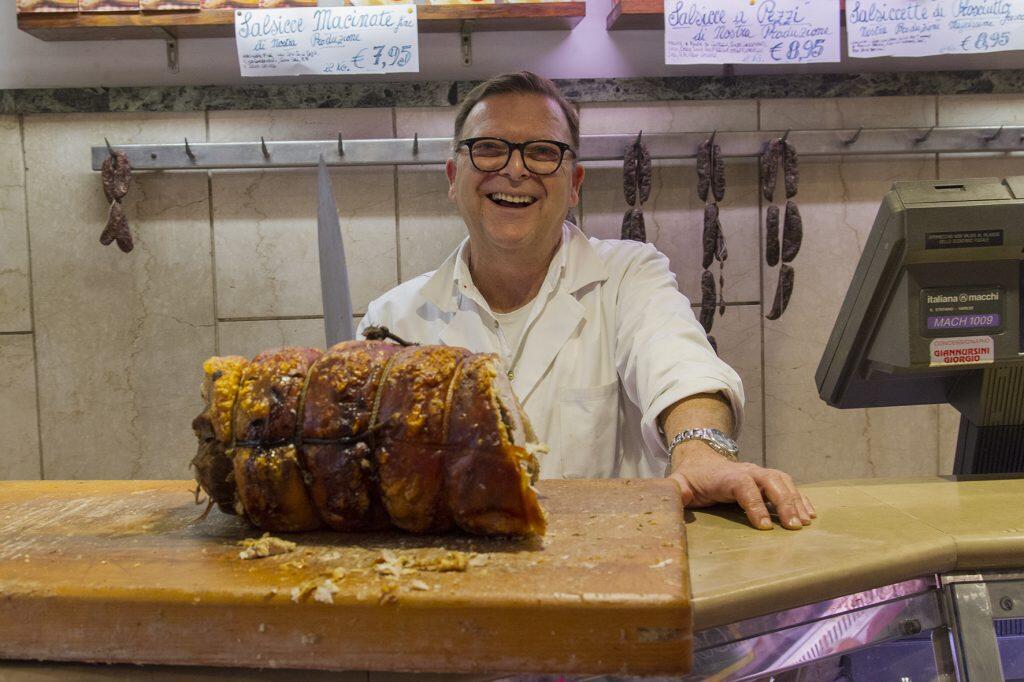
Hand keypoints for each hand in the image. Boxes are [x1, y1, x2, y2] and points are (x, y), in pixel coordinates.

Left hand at [668, 445, 815, 530]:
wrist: (703, 461)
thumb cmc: (693, 479)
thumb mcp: (679, 484)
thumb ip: (675, 492)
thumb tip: (671, 501)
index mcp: (727, 475)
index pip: (744, 486)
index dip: (755, 505)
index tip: (764, 527)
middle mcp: (748, 471)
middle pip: (771, 481)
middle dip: (784, 503)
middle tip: (794, 526)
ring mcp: (761, 474)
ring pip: (783, 482)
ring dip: (796, 501)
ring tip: (805, 523)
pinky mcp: (769, 480)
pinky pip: (789, 486)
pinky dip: (801, 498)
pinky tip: (810, 514)